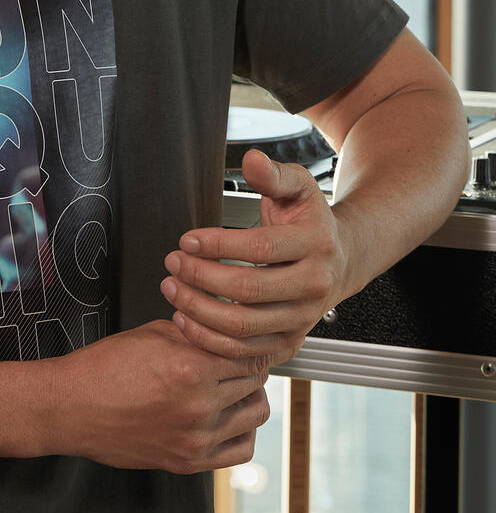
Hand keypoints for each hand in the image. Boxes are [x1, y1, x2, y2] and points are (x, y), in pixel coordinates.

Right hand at [49, 317, 279, 472]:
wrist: (73, 408)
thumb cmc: (104, 368)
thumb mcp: (152, 333)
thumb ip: (195, 331)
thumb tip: (222, 329)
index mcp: (191, 369)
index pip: (247, 352)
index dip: (248, 341)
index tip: (245, 339)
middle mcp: (200, 406)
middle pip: (255, 381)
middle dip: (250, 365)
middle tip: (240, 357)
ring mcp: (197, 438)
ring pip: (255, 415)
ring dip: (251, 396)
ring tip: (237, 385)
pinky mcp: (190, 461)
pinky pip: (241, 450)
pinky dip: (245, 431)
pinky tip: (233, 417)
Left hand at [159, 149, 350, 363]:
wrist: (339, 259)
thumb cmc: (310, 221)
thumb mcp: (298, 187)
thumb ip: (272, 174)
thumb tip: (252, 160)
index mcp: (316, 244)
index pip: (262, 247)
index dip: (218, 244)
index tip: (186, 239)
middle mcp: (313, 286)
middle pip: (249, 291)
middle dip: (201, 277)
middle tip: (173, 263)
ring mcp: (302, 319)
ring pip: (243, 326)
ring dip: (199, 310)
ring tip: (172, 289)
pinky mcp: (288, 342)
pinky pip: (245, 351)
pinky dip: (210, 340)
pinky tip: (186, 319)